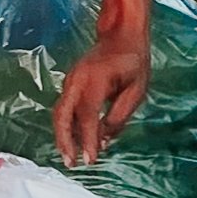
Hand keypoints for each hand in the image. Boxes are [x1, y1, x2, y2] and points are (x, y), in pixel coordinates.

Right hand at [54, 30, 151, 168]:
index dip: (88, 139)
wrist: (122, 34)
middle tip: (70, 163)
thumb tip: (105, 139)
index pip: (88, 116)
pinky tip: (73, 139)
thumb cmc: (133, 61)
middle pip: (62, 115)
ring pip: (60, 112)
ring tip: (69, 156)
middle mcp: (77, 80)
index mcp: (95, 81)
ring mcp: (71, 80)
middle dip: (64, 141)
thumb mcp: (136, 91)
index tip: (90, 159)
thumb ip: (120, 116)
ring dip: (62, 135)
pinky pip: (65, 106)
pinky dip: (67, 124)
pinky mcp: (71, 82)